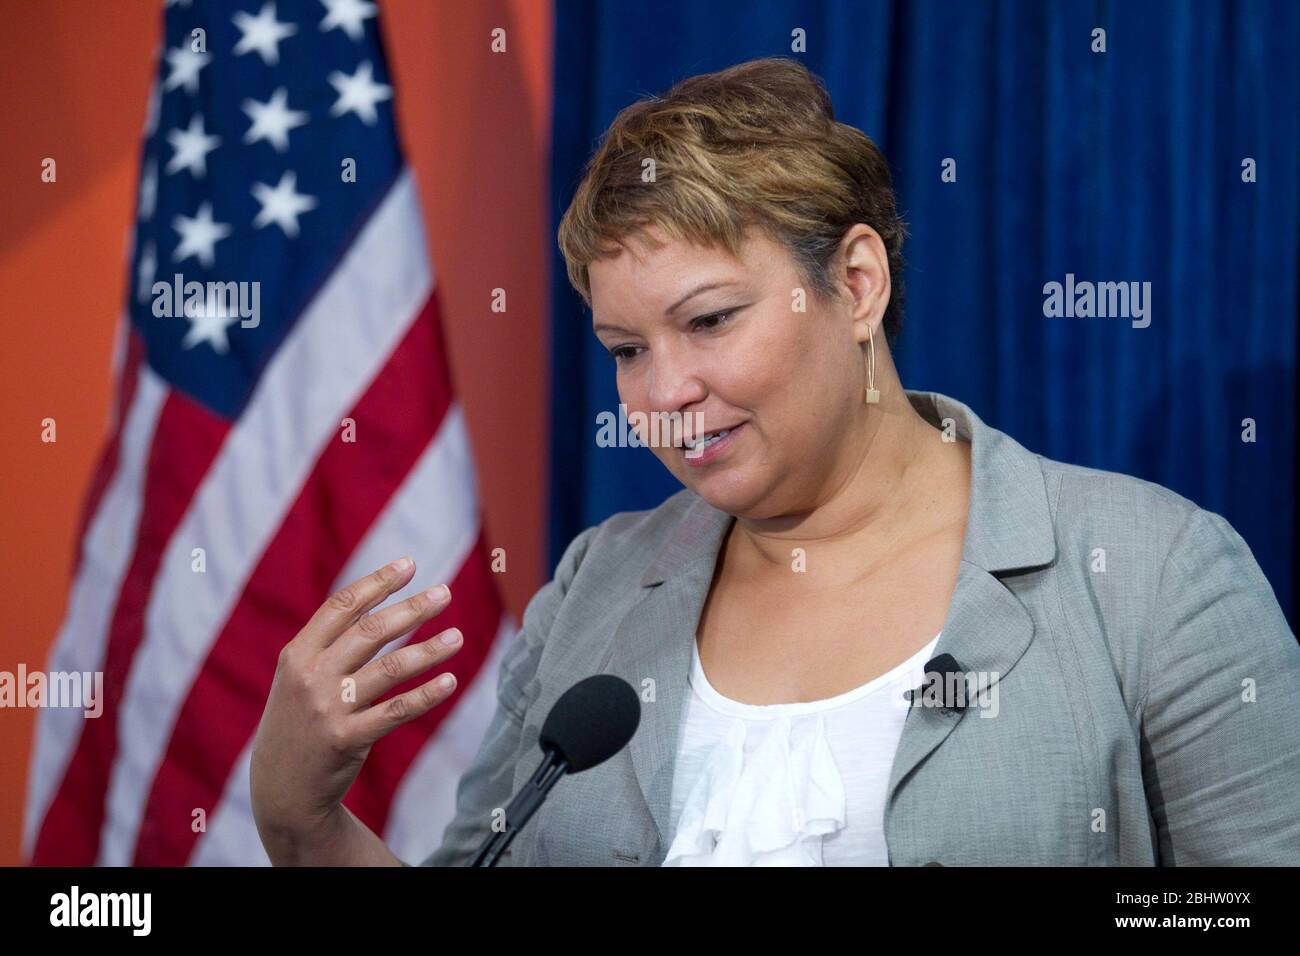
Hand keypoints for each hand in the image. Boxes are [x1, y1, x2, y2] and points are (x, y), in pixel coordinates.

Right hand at [250, 558, 460, 854]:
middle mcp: (311, 676)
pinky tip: (450, 682)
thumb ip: (329, 643)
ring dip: (429, 650)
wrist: (280, 787)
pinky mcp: (347, 739)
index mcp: (297, 653)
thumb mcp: (298, 677)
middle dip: (412, 609)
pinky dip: (426, 695)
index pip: (342, 606)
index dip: (378, 582)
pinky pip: (396, 711)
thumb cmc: (299, 721)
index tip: (410, 564)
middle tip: (446, 593)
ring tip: (458, 637)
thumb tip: (377, 601)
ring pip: (390, 669)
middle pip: (371, 632)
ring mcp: (328, 708)